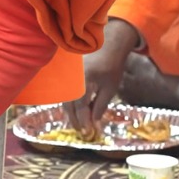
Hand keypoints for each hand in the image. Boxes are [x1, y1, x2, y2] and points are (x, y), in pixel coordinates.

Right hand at [60, 18, 139, 136]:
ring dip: (72, 114)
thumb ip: (101, 106)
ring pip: (66, 100)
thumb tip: (95, 124)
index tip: (88, 133)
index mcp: (86, 80)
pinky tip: (77, 111)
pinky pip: (66, 94)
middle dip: (76, 120)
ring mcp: (69, 76)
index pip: (81, 106)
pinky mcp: (68, 76)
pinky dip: (70, 104)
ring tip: (79, 124)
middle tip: (82, 132)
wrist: (107, 46)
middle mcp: (73, 78)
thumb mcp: (110, 88)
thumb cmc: (112, 67)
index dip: (84, 121)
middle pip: (70, 105)